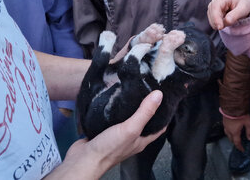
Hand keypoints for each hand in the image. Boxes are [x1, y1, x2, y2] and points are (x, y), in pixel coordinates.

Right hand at [45, 90, 164, 178]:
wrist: (83, 159)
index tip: (166, 99)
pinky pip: (112, 118)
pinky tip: (113, 99)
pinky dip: (114, 110)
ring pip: (127, 119)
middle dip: (146, 107)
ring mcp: (117, 135)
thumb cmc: (109, 149)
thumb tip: (159, 95)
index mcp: (141, 140)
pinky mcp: (104, 131)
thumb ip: (145, 112)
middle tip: (149, 90)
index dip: (164, 114)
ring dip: (129, 107)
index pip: (159, 127)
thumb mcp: (131, 128)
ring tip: (132, 91)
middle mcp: (131, 138)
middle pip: (143, 121)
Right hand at [207, 0, 249, 29]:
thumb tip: (227, 21)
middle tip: (226, 26)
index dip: (216, 18)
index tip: (220, 27)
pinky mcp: (213, 12)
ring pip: (211, 17)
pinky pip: (212, 20)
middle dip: (217, 22)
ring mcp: (213, 6)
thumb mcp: (244, 8)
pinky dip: (217, 24)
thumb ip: (235, 15)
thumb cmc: (244, 5)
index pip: (216, 7)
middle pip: (211, 12)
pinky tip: (225, 22)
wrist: (243, 5)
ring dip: (218, 23)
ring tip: (229, 22)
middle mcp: (216, 0)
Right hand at [223, 114, 249, 151]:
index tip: (242, 150)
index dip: (240, 147)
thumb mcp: (248, 123)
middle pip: (231, 139)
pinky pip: (225, 129)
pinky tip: (231, 129)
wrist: (232, 106)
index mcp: (234, 132)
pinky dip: (229, 132)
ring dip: (231, 137)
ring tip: (235, 137)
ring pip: (227, 134)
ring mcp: (225, 125)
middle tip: (239, 144)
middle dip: (235, 142)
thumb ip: (249, 131)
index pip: (237, 142)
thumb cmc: (240, 114)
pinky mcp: (224, 121)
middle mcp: (228, 130)